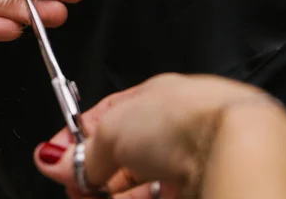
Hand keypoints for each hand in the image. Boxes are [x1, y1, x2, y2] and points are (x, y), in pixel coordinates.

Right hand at [33, 73, 266, 197]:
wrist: (235, 150)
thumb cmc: (179, 119)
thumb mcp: (113, 129)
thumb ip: (83, 150)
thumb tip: (50, 159)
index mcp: (156, 97)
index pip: (108, 117)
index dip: (79, 137)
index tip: (56, 157)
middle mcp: (174, 127)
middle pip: (124, 153)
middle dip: (93, 171)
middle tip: (73, 185)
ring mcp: (189, 160)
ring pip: (140, 181)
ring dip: (108, 191)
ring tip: (85, 198)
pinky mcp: (199, 186)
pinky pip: (158, 194)